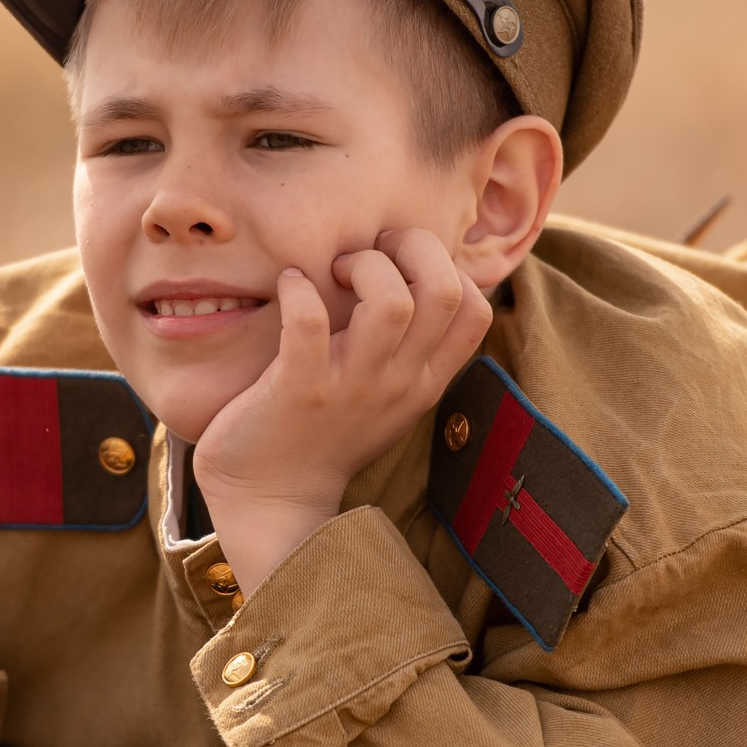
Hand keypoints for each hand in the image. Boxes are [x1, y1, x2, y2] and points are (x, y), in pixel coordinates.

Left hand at [195, 227, 491, 591]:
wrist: (271, 499)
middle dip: (410, 247)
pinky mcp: (299, 389)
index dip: (445, 263)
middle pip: (444, 289)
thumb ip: (411, 350)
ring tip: (332, 270)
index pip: (476, 308)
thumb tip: (416, 277)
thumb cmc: (325, 434)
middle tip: (369, 252)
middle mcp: (399, 381)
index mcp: (425, 380)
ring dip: (361, 265)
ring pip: (390, 301)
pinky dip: (297, 288)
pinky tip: (288, 285)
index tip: (400, 261)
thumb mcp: (388, 397)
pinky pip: (309, 321)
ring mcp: (352, 386)